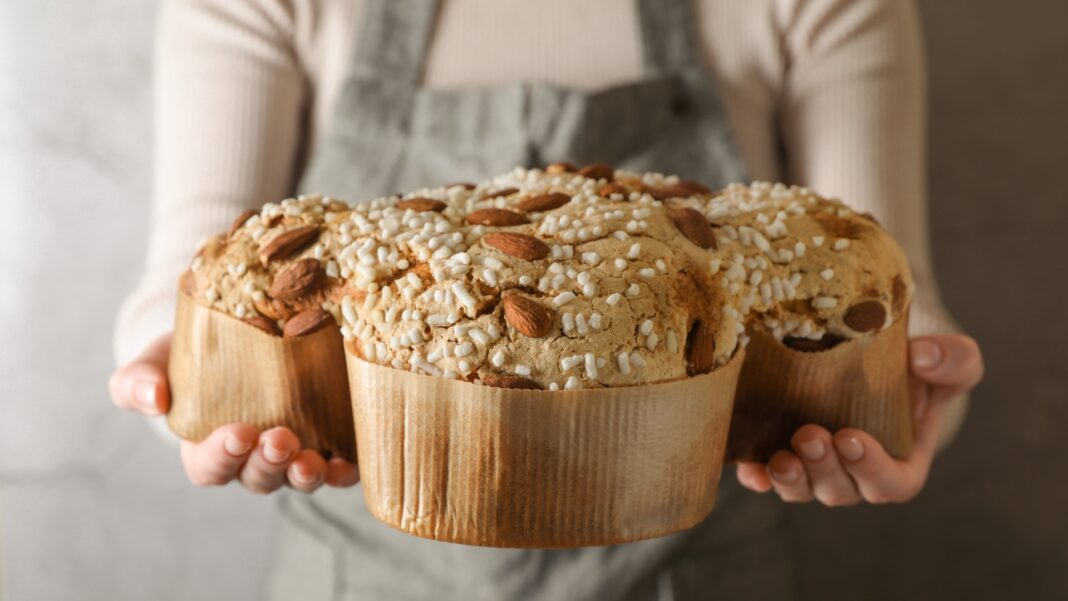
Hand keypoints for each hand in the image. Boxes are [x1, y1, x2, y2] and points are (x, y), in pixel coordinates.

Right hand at [108, 334, 358, 493]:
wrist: (240, 328)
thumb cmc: (192, 351)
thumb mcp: (156, 360)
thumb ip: (138, 381)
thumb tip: (152, 399)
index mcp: (208, 447)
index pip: (210, 467)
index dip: (223, 456)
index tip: (238, 432)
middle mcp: (253, 457)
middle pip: (259, 477)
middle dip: (269, 463)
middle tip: (279, 439)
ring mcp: (293, 452)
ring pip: (298, 478)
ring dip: (306, 474)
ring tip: (311, 459)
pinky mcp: (329, 438)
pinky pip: (338, 467)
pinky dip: (344, 470)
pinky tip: (349, 462)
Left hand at [735, 334, 982, 505]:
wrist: (870, 356)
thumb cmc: (918, 369)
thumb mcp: (950, 360)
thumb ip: (953, 360)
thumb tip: (923, 356)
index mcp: (900, 463)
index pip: (890, 483)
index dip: (870, 468)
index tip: (852, 437)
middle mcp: (854, 475)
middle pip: (840, 490)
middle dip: (824, 468)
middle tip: (810, 435)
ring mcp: (815, 469)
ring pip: (801, 490)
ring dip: (790, 478)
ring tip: (780, 456)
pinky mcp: (782, 455)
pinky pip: (765, 477)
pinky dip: (756, 477)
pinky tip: (747, 469)